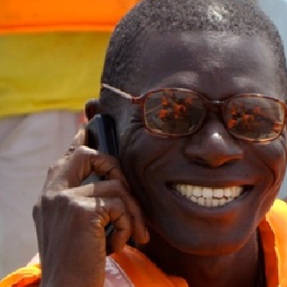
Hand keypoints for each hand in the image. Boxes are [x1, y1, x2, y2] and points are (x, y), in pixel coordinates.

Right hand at [33, 129, 148, 286]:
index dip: (81, 141)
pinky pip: (120, 204)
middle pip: (87, 154)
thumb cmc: (79, 263)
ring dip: (131, 213)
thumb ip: (86, 203)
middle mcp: (52, 193)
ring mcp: (63, 199)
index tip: (90, 129)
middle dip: (114, 168)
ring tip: (129, 237)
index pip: (66, 158)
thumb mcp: (78, 228)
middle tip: (126, 194)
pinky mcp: (80, 210)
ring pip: (116, 185)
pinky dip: (127, 226)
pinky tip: (116, 246)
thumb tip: (113, 184)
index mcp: (50, 196)